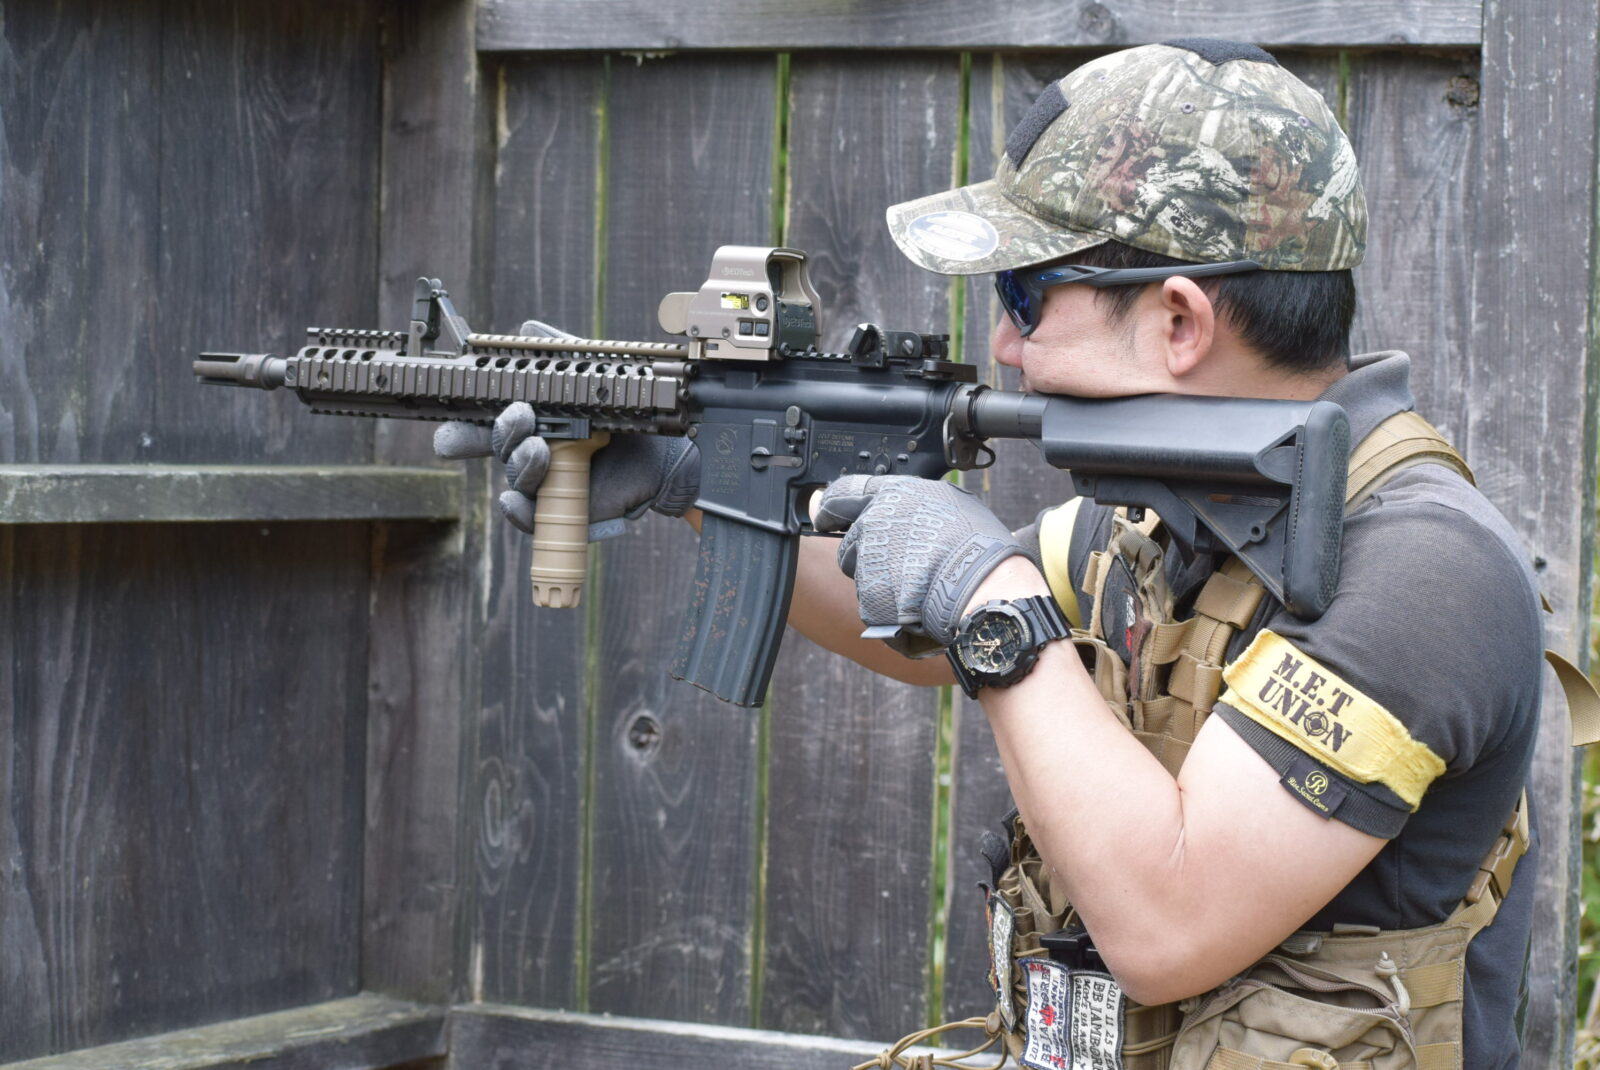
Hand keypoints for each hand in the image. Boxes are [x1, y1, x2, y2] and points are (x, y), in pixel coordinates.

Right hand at [432, 316, 698, 537]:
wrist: (663, 455)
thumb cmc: (622, 417)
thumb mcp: (593, 381)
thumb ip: (561, 357)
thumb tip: (528, 329)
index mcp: (528, 420)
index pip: (481, 421)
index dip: (460, 423)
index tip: (449, 422)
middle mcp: (528, 450)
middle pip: (491, 446)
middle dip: (487, 435)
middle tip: (517, 419)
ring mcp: (542, 482)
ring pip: (513, 476)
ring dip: (520, 461)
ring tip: (540, 447)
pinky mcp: (559, 509)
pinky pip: (528, 516)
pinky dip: (518, 508)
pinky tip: (515, 499)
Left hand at [812, 475, 1034, 648]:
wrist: (983, 586)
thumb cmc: (978, 545)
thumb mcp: (950, 503)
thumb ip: (913, 505)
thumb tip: (900, 510)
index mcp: (894, 494)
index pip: (843, 493)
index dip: (831, 507)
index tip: (825, 517)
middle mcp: (874, 523)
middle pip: (851, 542)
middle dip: (865, 555)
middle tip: (897, 565)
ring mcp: (868, 560)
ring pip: (861, 575)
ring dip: (878, 582)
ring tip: (916, 585)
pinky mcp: (869, 597)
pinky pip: (873, 605)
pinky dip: (889, 609)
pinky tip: (917, 606)